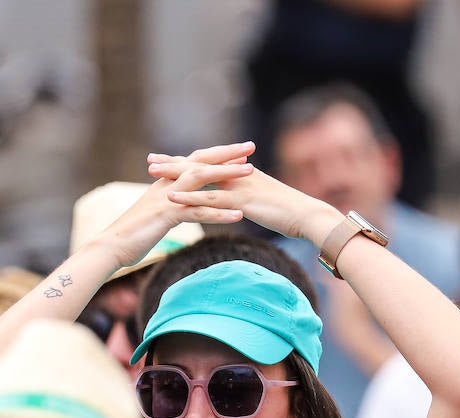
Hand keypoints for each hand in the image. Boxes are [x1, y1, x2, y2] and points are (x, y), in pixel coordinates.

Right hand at [90, 143, 256, 272]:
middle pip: (201, 163)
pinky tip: (239, 216)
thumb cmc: (132, 233)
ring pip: (201, 181)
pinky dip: (219, 214)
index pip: (194, 162)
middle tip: (251, 146)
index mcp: (166, 182)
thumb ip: (168, 204)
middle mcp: (167, 184)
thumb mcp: (154, 213)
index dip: (216, 155)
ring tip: (251, 172)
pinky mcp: (167, 216)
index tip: (238, 151)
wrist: (111, 245)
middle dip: (227, 154)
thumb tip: (181, 204)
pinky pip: (198, 213)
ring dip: (227, 176)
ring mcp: (167, 198)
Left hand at [147, 144, 339, 243]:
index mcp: (242, 173)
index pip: (210, 163)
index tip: (167, 161)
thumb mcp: (265, 202)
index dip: (189, 162)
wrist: (309, 216)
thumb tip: (237, 205)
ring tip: (152, 173)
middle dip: (175, 162)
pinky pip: (210, 198)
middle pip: (201, 164)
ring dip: (175, 175)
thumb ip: (249, 199)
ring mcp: (239, 185)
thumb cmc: (290, 212)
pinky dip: (189, 197)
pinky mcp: (241, 200)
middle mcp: (238, 174)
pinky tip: (171, 198)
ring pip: (201, 178)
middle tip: (150, 160)